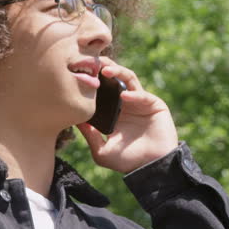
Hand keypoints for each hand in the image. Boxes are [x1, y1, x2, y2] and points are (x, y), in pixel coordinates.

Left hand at [76, 58, 178, 173]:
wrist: (151, 167)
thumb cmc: (127, 161)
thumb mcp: (102, 151)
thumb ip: (90, 136)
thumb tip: (75, 122)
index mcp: (112, 111)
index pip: (100, 90)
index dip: (91, 81)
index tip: (78, 74)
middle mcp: (125, 103)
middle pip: (113, 79)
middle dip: (103, 68)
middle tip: (91, 61)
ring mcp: (139, 102)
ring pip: (128, 79)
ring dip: (118, 72)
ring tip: (105, 70)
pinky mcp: (154, 104)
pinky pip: (142, 95)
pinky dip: (134, 94)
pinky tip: (124, 96)